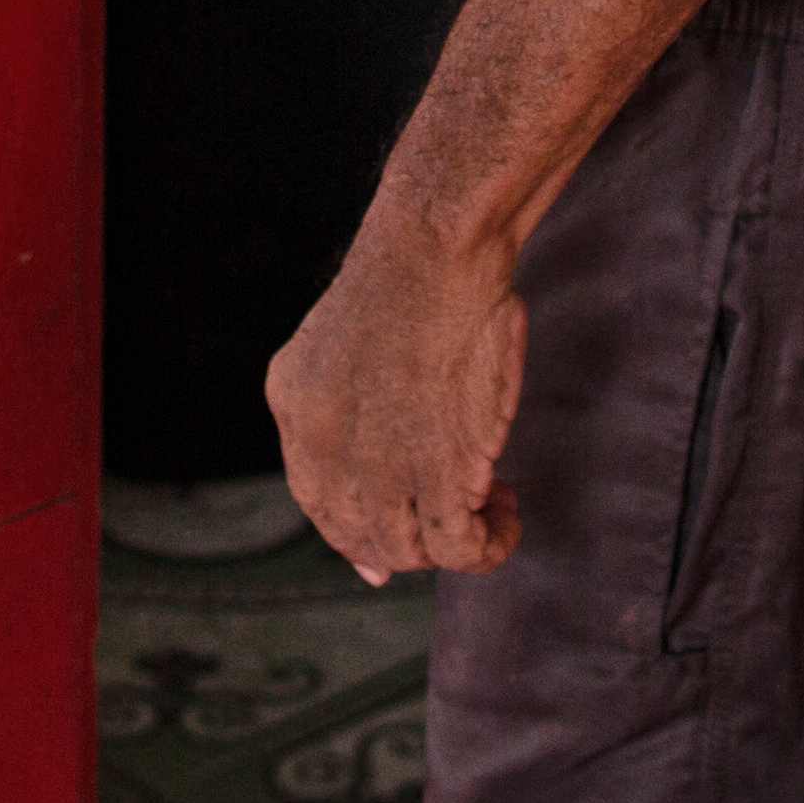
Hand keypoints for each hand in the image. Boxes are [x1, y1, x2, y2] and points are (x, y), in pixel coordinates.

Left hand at [271, 230, 524, 580]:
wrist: (434, 247)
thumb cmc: (412, 274)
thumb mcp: (341, 340)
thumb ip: (346, 406)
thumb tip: (381, 467)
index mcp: (296, 408)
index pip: (320, 504)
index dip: (357, 537)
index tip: (388, 554)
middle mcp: (326, 449)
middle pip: (363, 536)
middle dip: (413, 541)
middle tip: (461, 508)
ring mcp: (378, 465)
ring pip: (409, 551)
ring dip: (456, 542)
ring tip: (495, 504)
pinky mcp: (437, 472)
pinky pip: (458, 546)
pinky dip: (489, 545)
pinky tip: (507, 515)